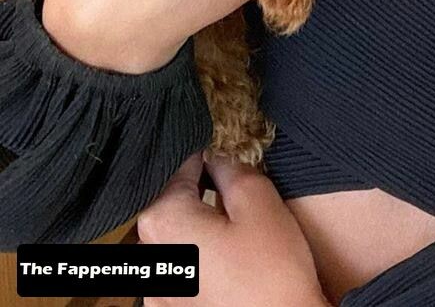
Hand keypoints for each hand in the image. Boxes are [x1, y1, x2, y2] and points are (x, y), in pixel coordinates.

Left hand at [138, 152, 329, 306]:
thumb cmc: (271, 271)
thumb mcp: (260, 202)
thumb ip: (232, 169)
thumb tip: (215, 156)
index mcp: (165, 222)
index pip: (178, 171)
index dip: (204, 158)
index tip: (225, 156)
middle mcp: (149, 258)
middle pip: (167, 207)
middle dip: (194, 194)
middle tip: (230, 191)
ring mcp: (156, 292)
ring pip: (169, 241)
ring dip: (192, 228)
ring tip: (227, 231)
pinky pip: (173, 274)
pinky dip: (191, 262)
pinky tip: (223, 265)